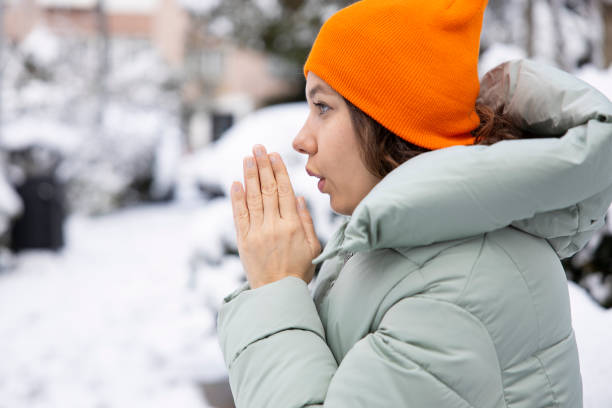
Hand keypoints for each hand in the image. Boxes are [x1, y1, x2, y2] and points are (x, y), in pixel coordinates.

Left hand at [230, 145, 320, 288]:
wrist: (277, 294)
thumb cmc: (299, 271)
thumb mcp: (312, 247)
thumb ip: (306, 221)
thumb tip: (298, 197)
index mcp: (293, 226)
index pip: (284, 191)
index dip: (278, 171)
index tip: (274, 155)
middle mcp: (274, 226)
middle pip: (267, 189)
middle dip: (262, 166)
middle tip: (258, 148)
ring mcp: (256, 233)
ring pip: (252, 198)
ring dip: (249, 176)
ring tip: (247, 158)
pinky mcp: (244, 241)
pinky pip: (240, 215)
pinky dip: (237, 198)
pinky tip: (236, 183)